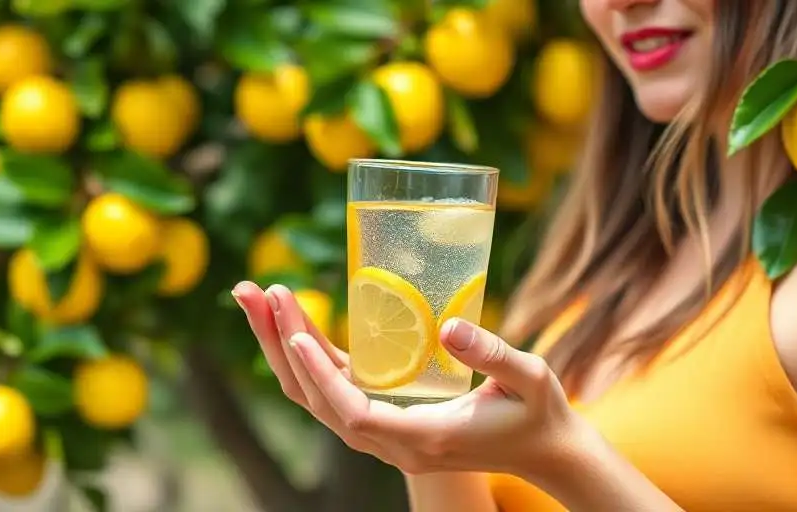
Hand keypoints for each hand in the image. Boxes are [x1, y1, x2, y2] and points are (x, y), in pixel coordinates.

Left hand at [232, 280, 578, 476]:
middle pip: (319, 403)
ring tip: (258, 298)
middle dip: (280, 347)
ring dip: (284, 349)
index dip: (320, 376)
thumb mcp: (530, 378)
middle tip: (251, 292)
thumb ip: (493, 355)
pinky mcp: (389, 422)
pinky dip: (311, 358)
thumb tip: (450, 326)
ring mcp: (388, 437)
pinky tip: (295, 324)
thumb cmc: (539, 414)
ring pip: (319, 399)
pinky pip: (336, 393)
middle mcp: (395, 445)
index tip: (294, 333)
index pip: (354, 414)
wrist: (544, 452)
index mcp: (425, 437)